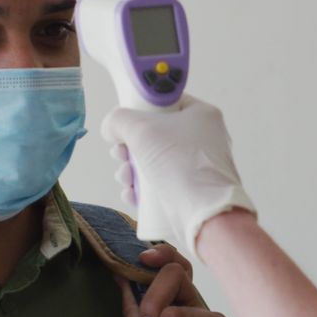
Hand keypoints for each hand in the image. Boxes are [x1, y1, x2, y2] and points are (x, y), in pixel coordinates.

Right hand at [104, 96, 255, 257]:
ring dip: (131, 171)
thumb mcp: (140, 129)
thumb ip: (118, 120)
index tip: (126, 126)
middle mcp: (204, 139)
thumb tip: (111, 128)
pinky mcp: (193, 192)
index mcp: (202, 115)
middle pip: (156, 136)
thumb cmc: (177, 161)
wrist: (205, 213)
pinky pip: (162, 185)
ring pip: (155, 163)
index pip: (166, 103)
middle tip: (121, 156)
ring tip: (125, 180)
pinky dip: (144, 190)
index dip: (141, 112)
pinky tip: (131, 195)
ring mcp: (199, 167)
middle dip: (129, 149)